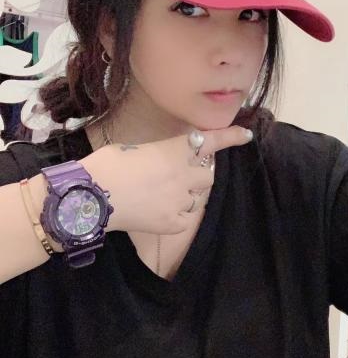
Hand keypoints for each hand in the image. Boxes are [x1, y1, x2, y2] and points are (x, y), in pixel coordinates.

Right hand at [80, 126, 252, 235]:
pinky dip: (178, 214)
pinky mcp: (172, 222)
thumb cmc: (106, 165)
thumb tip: (164, 159)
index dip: (231, 137)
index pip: (210, 141)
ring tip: (161, 196)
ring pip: (197, 197)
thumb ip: (159, 152)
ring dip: (186, 195)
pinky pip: (186, 218)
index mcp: (174, 150)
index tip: (246, 135)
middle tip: (179, 176)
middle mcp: (183, 174)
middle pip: (208, 175)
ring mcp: (179, 200)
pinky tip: (160, 212)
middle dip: (198, 175)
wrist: (91, 196)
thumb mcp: (135, 148)